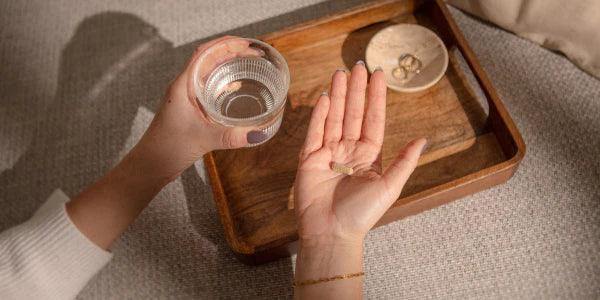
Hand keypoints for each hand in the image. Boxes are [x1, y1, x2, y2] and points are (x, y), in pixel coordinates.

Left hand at [67, 36, 267, 249]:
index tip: (245, 43)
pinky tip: (235, 88)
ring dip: (227, 66)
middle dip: (230, 53)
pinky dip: (223, 84)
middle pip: (208, 60)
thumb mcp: (202, 139)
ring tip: (248, 64)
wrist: (150, 165)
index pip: (204, 54)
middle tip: (253, 53)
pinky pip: (208, 90)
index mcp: (183, 86)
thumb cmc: (165, 148)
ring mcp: (186, 99)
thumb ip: (231, 136)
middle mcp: (184, 88)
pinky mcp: (190, 111)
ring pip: (208, 74)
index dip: (225, 44)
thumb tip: (257, 133)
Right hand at [294, 63, 426, 245]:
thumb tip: (424, 139)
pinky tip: (326, 96)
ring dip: (339, 95)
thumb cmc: (361, 215)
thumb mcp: (390, 187)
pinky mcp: (309, 159)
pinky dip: (320, 113)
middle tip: (358, 65)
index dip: (376, 97)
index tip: (379, 75)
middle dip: (357, 89)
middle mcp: (349, 151)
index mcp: (369, 156)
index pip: (374, 119)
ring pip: (334, 117)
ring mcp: (328, 153)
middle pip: (353, 113)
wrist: (332, 233)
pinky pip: (315, 131)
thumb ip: (405, 161)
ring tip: (341, 73)